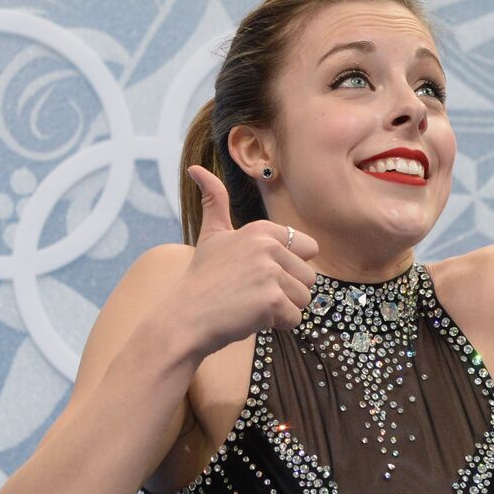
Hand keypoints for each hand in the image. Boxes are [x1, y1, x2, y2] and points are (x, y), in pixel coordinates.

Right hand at [177, 166, 319, 355]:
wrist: (184, 318)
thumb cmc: (201, 280)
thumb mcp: (211, 235)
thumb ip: (214, 201)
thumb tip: (196, 168)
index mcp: (261, 230)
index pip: (309, 248)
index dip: (290, 266)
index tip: (260, 273)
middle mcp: (267, 246)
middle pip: (310, 277)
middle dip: (287, 291)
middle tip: (253, 293)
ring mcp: (270, 273)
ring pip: (304, 298)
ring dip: (283, 309)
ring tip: (251, 304)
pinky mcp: (270, 300)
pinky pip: (295, 318)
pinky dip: (277, 324)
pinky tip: (251, 318)